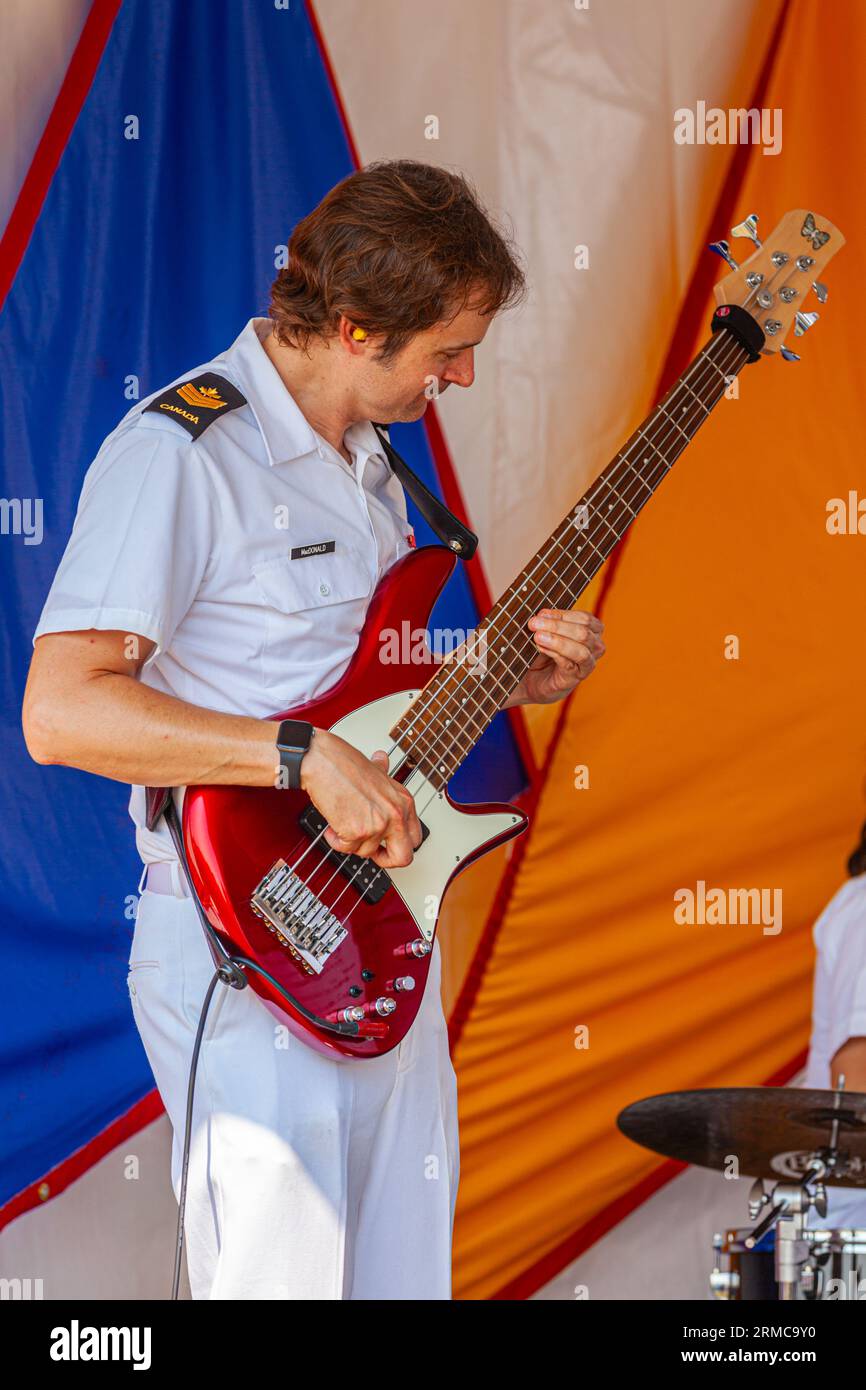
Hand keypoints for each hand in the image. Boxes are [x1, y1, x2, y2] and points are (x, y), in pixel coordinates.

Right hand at [299, 729, 421, 868]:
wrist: (323, 761)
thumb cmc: (344, 763)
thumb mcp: (375, 769)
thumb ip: (383, 774)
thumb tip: (384, 761)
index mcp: (404, 801)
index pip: (415, 838)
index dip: (399, 846)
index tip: (387, 845)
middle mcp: (396, 814)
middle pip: (403, 857)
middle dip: (384, 859)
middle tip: (371, 853)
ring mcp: (378, 824)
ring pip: (366, 852)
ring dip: (351, 841)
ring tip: (343, 821)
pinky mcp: (358, 831)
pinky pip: (346, 848)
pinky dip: (335, 839)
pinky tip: (333, 823)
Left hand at [508, 608, 604, 706]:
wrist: (535, 678)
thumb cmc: (545, 651)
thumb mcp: (548, 631)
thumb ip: (548, 622)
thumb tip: (542, 615)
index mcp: (593, 631)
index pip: (585, 618)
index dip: (563, 614)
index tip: (541, 614)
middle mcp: (596, 647)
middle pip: (583, 633)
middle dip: (556, 626)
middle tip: (534, 623)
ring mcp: (587, 664)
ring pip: (580, 650)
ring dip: (557, 641)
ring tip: (537, 637)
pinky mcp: (575, 679)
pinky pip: (569, 664)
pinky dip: (553, 654)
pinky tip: (540, 648)